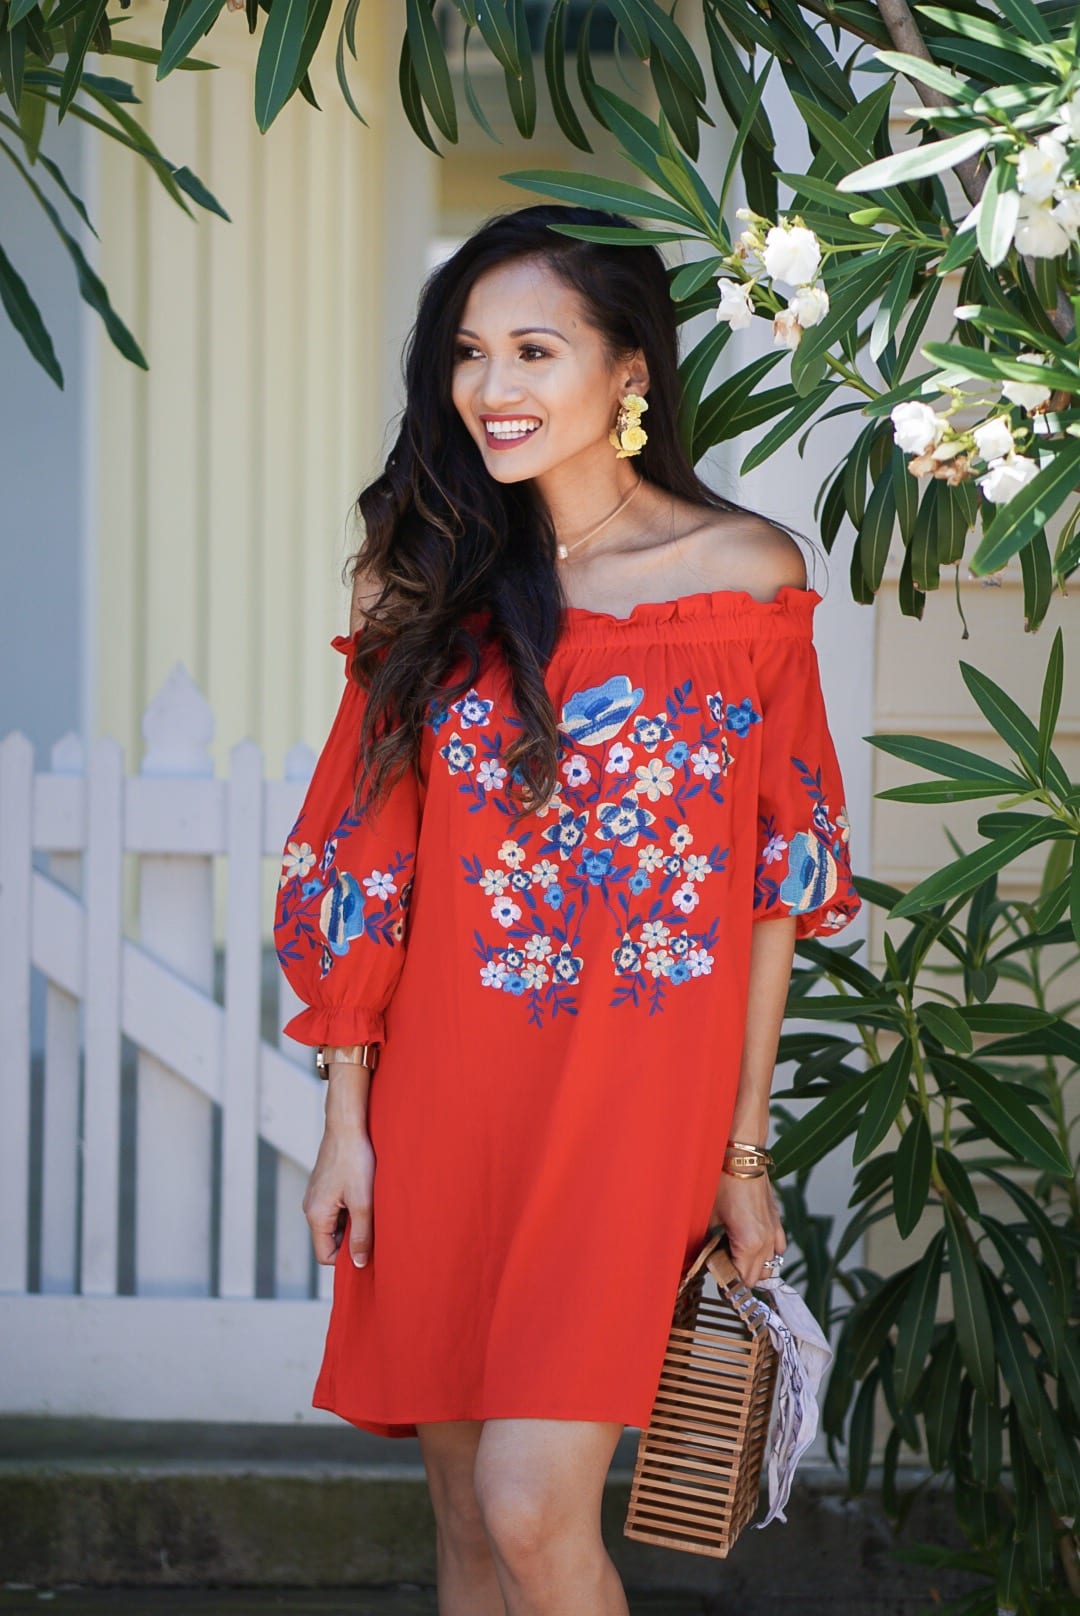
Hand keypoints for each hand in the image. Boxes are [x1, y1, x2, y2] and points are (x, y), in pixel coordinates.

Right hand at [302, 1125, 375, 1267]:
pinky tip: (364, 1194)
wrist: (347, 1125)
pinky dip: (350, 1207)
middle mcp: (310, 1207)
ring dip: (352, 1221)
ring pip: (334, 1223)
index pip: (325, 1255)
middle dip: (351, 1238)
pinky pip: (335, 1208)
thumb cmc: (354, 1160)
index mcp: (315, 1215)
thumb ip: (361, 1235)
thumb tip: (359, 1264)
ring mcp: (316, 1196)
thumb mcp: (362, 1202)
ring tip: (370, 1206)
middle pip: (330, 1240)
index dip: (346, 1258)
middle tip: (373, 1225)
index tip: (368, 1248)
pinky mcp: (324, 1185)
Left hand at [710, 1169, 786, 1289]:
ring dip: (754, 1267)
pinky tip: (753, 1248)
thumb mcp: (709, 1216)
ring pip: (769, 1266)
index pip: (742, 1279)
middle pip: (756, 1277)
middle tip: (721, 1269)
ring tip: (735, 1260)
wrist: (742, 1158)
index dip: (727, 1282)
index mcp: (749, 1243)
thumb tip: (702, 1258)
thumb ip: (707, 1243)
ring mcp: (774, 1231)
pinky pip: (778, 1249)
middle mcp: (766, 1241)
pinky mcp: (777, 1221)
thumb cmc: (723, 1183)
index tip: (715, 1277)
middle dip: (739, 1277)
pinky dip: (768, 1254)